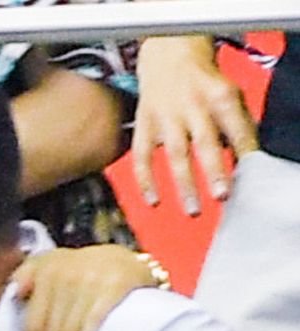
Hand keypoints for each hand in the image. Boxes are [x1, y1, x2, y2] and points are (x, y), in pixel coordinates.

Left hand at [12, 245, 156, 330]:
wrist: (125, 257)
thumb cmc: (79, 269)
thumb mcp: (50, 262)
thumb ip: (27, 275)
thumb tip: (11, 294)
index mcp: (45, 272)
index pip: (33, 323)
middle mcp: (64, 276)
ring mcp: (89, 282)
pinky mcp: (114, 287)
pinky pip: (93, 322)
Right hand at [133, 35, 257, 215]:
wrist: (168, 57)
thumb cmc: (205, 84)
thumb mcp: (229, 95)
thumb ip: (237, 127)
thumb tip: (244, 164)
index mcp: (220, 97)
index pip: (237, 129)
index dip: (245, 153)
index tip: (251, 176)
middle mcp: (193, 105)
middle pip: (205, 142)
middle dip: (214, 170)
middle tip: (222, 196)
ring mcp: (166, 115)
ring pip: (176, 153)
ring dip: (184, 183)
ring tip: (193, 210)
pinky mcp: (144, 123)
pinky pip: (142, 155)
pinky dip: (145, 180)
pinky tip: (153, 201)